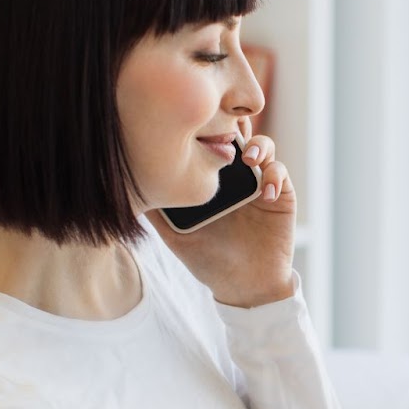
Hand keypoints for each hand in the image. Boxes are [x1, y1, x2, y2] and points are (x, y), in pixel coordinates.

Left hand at [147, 118, 297, 307]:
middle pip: (237, 132)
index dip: (205, 125)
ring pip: (263, 146)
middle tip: (227, 129)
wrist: (243, 286)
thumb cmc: (208, 259)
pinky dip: (274, 175)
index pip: (209, 140)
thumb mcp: (175, 236)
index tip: (195, 126)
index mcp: (211, 177)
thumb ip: (158, 212)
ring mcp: (259, 181)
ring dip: (258, 145)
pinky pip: (280, 172)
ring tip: (249, 159)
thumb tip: (127, 187)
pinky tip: (265, 192)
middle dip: (234, 122)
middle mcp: (235, 174)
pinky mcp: (280, 195)